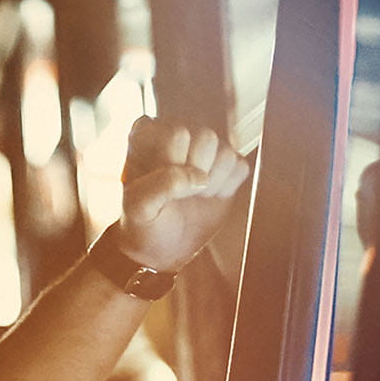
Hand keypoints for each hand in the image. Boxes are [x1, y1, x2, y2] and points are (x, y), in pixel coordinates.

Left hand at [117, 116, 250, 271]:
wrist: (164, 247)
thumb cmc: (145, 223)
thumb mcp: (139, 207)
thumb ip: (161, 186)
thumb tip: (198, 177)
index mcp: (147, 134)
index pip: (177, 133)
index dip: (174, 163)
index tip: (162, 182)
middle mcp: (177, 133)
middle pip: (207, 137)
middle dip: (196, 171)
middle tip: (181, 192)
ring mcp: (203, 147)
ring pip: (226, 151)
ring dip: (212, 181)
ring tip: (194, 194)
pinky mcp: (225, 164)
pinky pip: (240, 166)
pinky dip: (227, 186)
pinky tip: (209, 195)